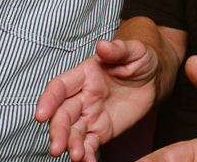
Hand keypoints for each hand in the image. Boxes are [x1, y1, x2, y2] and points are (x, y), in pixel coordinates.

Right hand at [37, 38, 161, 160]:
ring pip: (73, 132)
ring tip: (75, 157)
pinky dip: (86, 156)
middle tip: (57, 147)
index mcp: (85, 74)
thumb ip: (119, 49)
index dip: (48, 100)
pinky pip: (89, 145)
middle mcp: (82, 96)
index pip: (60, 87)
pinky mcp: (101, 131)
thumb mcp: (136, 50)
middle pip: (63, 114)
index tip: (41, 115)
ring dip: (70, 145)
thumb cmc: (141, 59)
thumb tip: (103, 45)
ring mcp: (90, 115)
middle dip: (58, 131)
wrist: (155, 78)